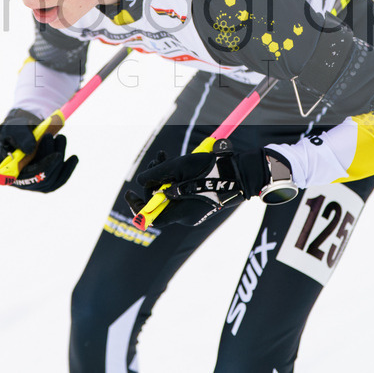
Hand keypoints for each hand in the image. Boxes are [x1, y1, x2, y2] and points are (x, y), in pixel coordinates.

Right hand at [0, 109, 77, 192]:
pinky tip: (74, 158)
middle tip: (59, 137)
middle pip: (42, 180)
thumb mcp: (14, 128)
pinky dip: (68, 169)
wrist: (21, 132)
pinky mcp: (45, 180)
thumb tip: (30, 149)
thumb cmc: (15, 131)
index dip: (43, 168)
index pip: (26, 178)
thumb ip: (20, 136)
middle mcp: (21, 182)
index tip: (57, 155)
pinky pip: (59, 180)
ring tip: (61, 138)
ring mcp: (34, 183)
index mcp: (8, 171)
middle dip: (54, 158)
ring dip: (61, 158)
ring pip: (52, 179)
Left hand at [125, 139, 272, 226]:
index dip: (138, 206)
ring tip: (163, 156)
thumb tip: (140, 182)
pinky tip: (174, 161)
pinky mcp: (200, 201)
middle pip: (160, 202)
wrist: (243, 173)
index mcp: (182, 213)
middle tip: (156, 160)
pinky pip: (181, 192)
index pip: (152, 217)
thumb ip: (157, 174)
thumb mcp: (181, 167)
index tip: (129, 192)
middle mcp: (187, 216)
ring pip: (170, 194)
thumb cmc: (214, 170)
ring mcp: (194, 209)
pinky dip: (175, 179)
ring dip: (163, 176)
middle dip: (152, 181)